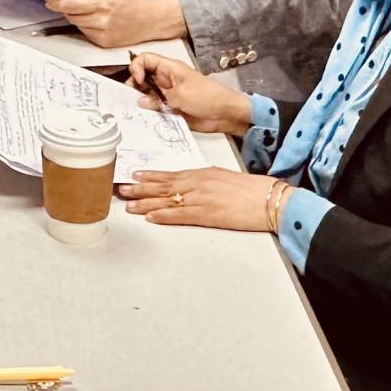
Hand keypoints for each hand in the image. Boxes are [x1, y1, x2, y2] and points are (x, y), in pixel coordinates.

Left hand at [45, 0, 186, 47]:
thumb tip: (70, 0)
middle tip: (69, 5)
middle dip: (68, 10)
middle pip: (72, 17)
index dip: (58, 4)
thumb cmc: (133, 4)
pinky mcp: (104, 44)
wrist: (151, 20)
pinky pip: (86, 35)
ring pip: (78, 26)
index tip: (50, 2)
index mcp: (104, 4)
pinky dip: (87, 28)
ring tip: (91, 13)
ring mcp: (103, 34)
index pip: (72, 5)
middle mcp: (102, 21)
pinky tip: (96, 23)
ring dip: (78, 19)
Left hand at [118, 167, 279, 231]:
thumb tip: (189, 184)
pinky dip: (163, 216)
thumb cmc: (251, 189)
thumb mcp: (223, 177)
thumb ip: (204, 180)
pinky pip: (179, 215)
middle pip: (162, 186)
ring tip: (128, 204)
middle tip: (121, 190)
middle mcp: (197, 184)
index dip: (150, 176)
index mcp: (201, 173)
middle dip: (140, 189)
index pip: (170, 175)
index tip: (133, 175)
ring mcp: (200, 199)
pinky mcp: (207, 215)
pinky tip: (150, 217)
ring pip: (166, 200)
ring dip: (145, 203)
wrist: (268, 199)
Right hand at [127, 52, 253, 134]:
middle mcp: (166, 80)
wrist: (226, 114)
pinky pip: (154, 110)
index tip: (138, 82)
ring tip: (140, 111)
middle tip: (132, 98)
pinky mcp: (170, 109)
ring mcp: (167, 95)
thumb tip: (141, 101)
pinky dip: (149, 114)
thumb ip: (158, 99)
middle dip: (135, 88)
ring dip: (142, 103)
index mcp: (170, 69)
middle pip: (142, 78)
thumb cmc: (210, 97)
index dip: (136, 68)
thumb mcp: (181, 95)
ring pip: (146, 96)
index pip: (145, 60)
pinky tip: (147, 119)